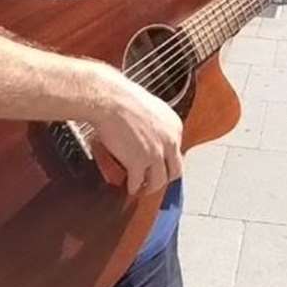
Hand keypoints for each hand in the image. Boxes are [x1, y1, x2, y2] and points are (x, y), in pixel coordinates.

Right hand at [84, 69, 182, 196]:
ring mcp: (155, 153)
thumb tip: (148, 133)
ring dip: (150, 187)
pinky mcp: (138, 162)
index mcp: (174, 126)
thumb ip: (154, 124)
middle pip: (174, 170)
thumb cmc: (122, 98)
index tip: (159, 164)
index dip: (166, 160)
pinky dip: (133, 187)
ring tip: (143, 188)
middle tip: (155, 180)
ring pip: (159, 181)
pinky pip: (137, 182)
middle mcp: (170, 141)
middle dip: (164, 177)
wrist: (109, 99)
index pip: (177, 151)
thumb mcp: (149, 109)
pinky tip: (129, 188)